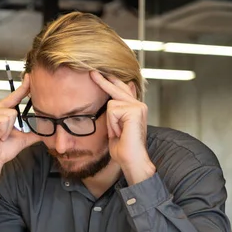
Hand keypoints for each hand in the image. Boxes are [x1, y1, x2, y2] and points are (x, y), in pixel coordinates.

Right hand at [0, 75, 39, 168]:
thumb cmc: (4, 149)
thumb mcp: (24, 139)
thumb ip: (34, 132)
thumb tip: (49, 131)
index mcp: (4, 111)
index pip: (16, 96)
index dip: (24, 86)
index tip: (30, 76)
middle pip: (15, 107)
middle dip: (13, 124)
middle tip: (4, 136)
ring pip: (11, 114)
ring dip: (8, 130)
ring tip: (0, 136)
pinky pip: (4, 120)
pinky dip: (3, 131)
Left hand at [90, 70, 154, 184]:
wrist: (131, 160)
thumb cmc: (123, 148)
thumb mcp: (115, 128)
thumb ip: (114, 114)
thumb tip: (109, 105)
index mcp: (135, 108)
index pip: (122, 90)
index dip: (111, 81)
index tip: (103, 73)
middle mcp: (139, 105)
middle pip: (117, 87)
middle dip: (103, 81)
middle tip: (91, 71)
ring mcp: (139, 106)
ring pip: (111, 104)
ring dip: (110, 122)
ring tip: (119, 133)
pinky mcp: (135, 110)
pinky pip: (112, 110)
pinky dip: (113, 124)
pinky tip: (121, 132)